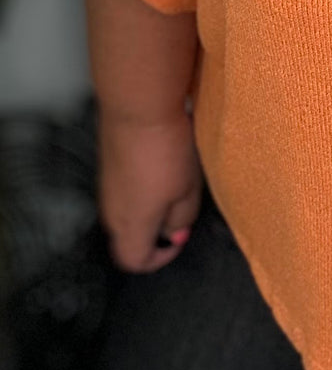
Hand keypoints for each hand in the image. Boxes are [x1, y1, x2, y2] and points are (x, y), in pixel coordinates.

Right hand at [96, 108, 203, 272]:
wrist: (138, 108)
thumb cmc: (165, 150)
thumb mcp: (187, 190)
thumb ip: (181, 218)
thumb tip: (174, 233)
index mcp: (131, 225)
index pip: (134, 261)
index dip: (158, 259)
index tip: (178, 240)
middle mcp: (112, 211)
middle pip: (128, 238)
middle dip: (154, 232)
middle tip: (179, 211)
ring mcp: (106, 187)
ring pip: (126, 212)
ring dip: (148, 208)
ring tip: (174, 182)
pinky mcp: (107, 166)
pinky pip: (122, 190)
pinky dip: (140, 188)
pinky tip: (160, 164)